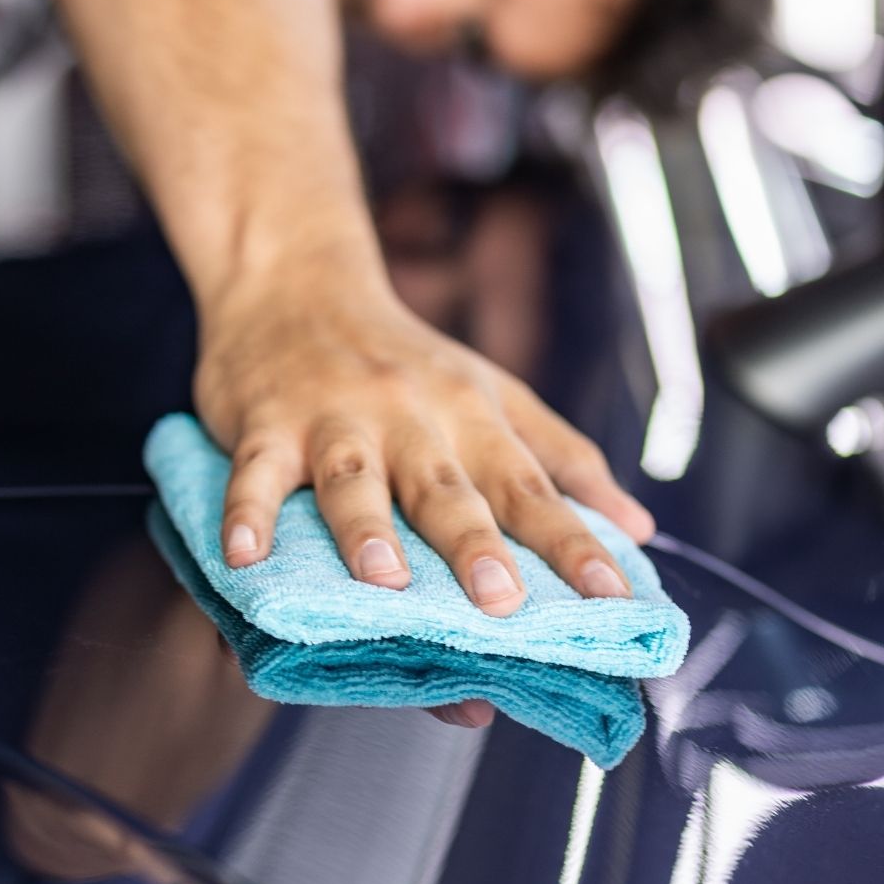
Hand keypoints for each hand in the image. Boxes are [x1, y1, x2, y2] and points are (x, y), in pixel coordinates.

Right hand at [194, 265, 654, 730]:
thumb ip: (564, 460)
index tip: (614, 595)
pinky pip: (256, 473)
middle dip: (475, 545)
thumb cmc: (406, 358)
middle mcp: (412, 418)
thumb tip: (639, 529)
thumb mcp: (495, 396)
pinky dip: (247, 513)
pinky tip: (244, 556)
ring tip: (385, 579)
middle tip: (503, 601)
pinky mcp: (267, 425)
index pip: (533, 487)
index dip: (573, 542)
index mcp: (474, 418)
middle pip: (447, 488)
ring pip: (356, 479)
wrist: (298, 282)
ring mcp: (336, 420)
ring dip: (368, 529)